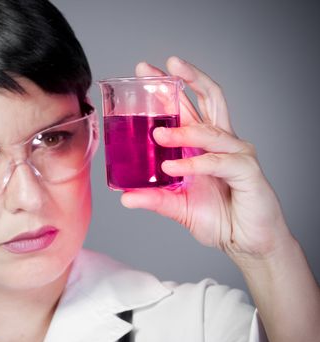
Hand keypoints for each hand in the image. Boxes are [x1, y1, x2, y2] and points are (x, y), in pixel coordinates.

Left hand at [121, 56, 290, 260]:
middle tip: (159, 69)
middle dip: (184, 79)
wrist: (245, 242)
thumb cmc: (219, 218)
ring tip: (157, 135)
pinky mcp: (247, 171)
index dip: (170, 86)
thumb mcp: (178, 206)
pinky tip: (173, 168)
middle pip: (208, 98)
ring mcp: (236, 153)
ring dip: (182, 131)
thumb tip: (125, 197)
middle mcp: (221, 142)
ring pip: (210, 131)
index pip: (188, 105)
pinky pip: (217, 162)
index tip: (145, 73)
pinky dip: (194, 164)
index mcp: (204, 144)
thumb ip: (154, 198)